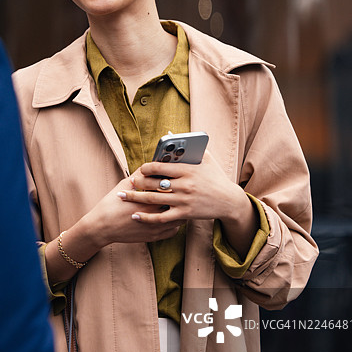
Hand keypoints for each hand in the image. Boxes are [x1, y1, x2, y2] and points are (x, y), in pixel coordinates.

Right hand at [85, 174, 180, 246]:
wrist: (102, 227)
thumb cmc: (111, 205)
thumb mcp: (123, 186)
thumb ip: (138, 176)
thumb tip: (148, 166)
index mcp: (148, 200)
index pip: (170, 189)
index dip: (175, 183)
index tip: (176, 179)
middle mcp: (154, 215)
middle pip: (178, 204)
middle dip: (180, 196)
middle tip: (182, 190)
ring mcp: (156, 228)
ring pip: (179, 219)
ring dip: (180, 210)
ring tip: (179, 203)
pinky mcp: (154, 237)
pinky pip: (173, 231)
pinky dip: (175, 223)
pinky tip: (172, 217)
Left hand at [119, 151, 258, 257]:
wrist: (229, 200)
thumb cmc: (216, 177)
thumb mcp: (206, 158)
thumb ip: (189, 147)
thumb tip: (170, 133)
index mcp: (188, 169)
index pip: (160, 166)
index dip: (145, 168)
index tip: (139, 169)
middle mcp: (184, 185)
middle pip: (153, 183)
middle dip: (137, 182)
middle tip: (128, 182)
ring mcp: (183, 201)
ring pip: (153, 199)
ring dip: (135, 198)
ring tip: (123, 196)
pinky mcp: (184, 214)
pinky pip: (161, 217)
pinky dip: (146, 217)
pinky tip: (135, 215)